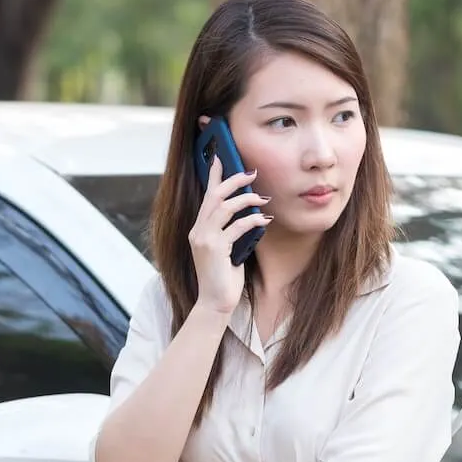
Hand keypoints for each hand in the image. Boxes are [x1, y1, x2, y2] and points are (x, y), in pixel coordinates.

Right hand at [189, 154, 269, 314]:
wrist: (215, 303)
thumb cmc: (223, 278)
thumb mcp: (226, 249)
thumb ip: (230, 231)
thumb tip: (248, 213)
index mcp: (198, 229)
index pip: (205, 196)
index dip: (213, 175)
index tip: (220, 158)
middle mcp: (197, 231)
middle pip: (214, 195)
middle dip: (233, 180)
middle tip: (251, 173)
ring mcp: (204, 239)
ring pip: (224, 207)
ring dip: (246, 199)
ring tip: (262, 198)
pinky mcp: (214, 249)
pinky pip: (236, 226)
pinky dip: (252, 220)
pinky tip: (264, 221)